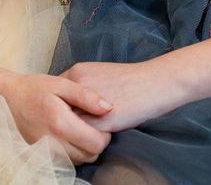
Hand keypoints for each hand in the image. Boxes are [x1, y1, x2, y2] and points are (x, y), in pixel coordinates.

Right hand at [0, 73, 112, 163]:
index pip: (97, 143)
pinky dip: (72, 153)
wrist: (7, 99)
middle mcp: (52, 143)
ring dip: (84, 148)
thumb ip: (86, 96)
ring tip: (78, 129)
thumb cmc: (35, 89)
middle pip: (90, 156)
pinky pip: (65, 162)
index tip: (100, 121)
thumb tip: (109, 108)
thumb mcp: (62, 84)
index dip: (105, 134)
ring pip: (79, 161)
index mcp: (60, 123)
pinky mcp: (40, 157)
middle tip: (90, 124)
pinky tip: (67, 136)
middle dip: (96, 142)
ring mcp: (45, 152)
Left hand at [61, 60, 180, 132]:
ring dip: (72, 129)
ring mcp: (85, 104)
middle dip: (62, 117)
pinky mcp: (98, 122)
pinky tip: (93, 136)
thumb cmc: (131, 81)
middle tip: (69, 123)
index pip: (55, 93)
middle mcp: (76, 86)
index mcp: (77, 72)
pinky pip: (82, 136)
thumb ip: (81, 87)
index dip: (59, 104)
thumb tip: (68, 103)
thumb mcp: (100, 74)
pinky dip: (84, 139)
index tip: (65, 111)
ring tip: (82, 131)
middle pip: (57, 108)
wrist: (154, 83)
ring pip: (68, 123)